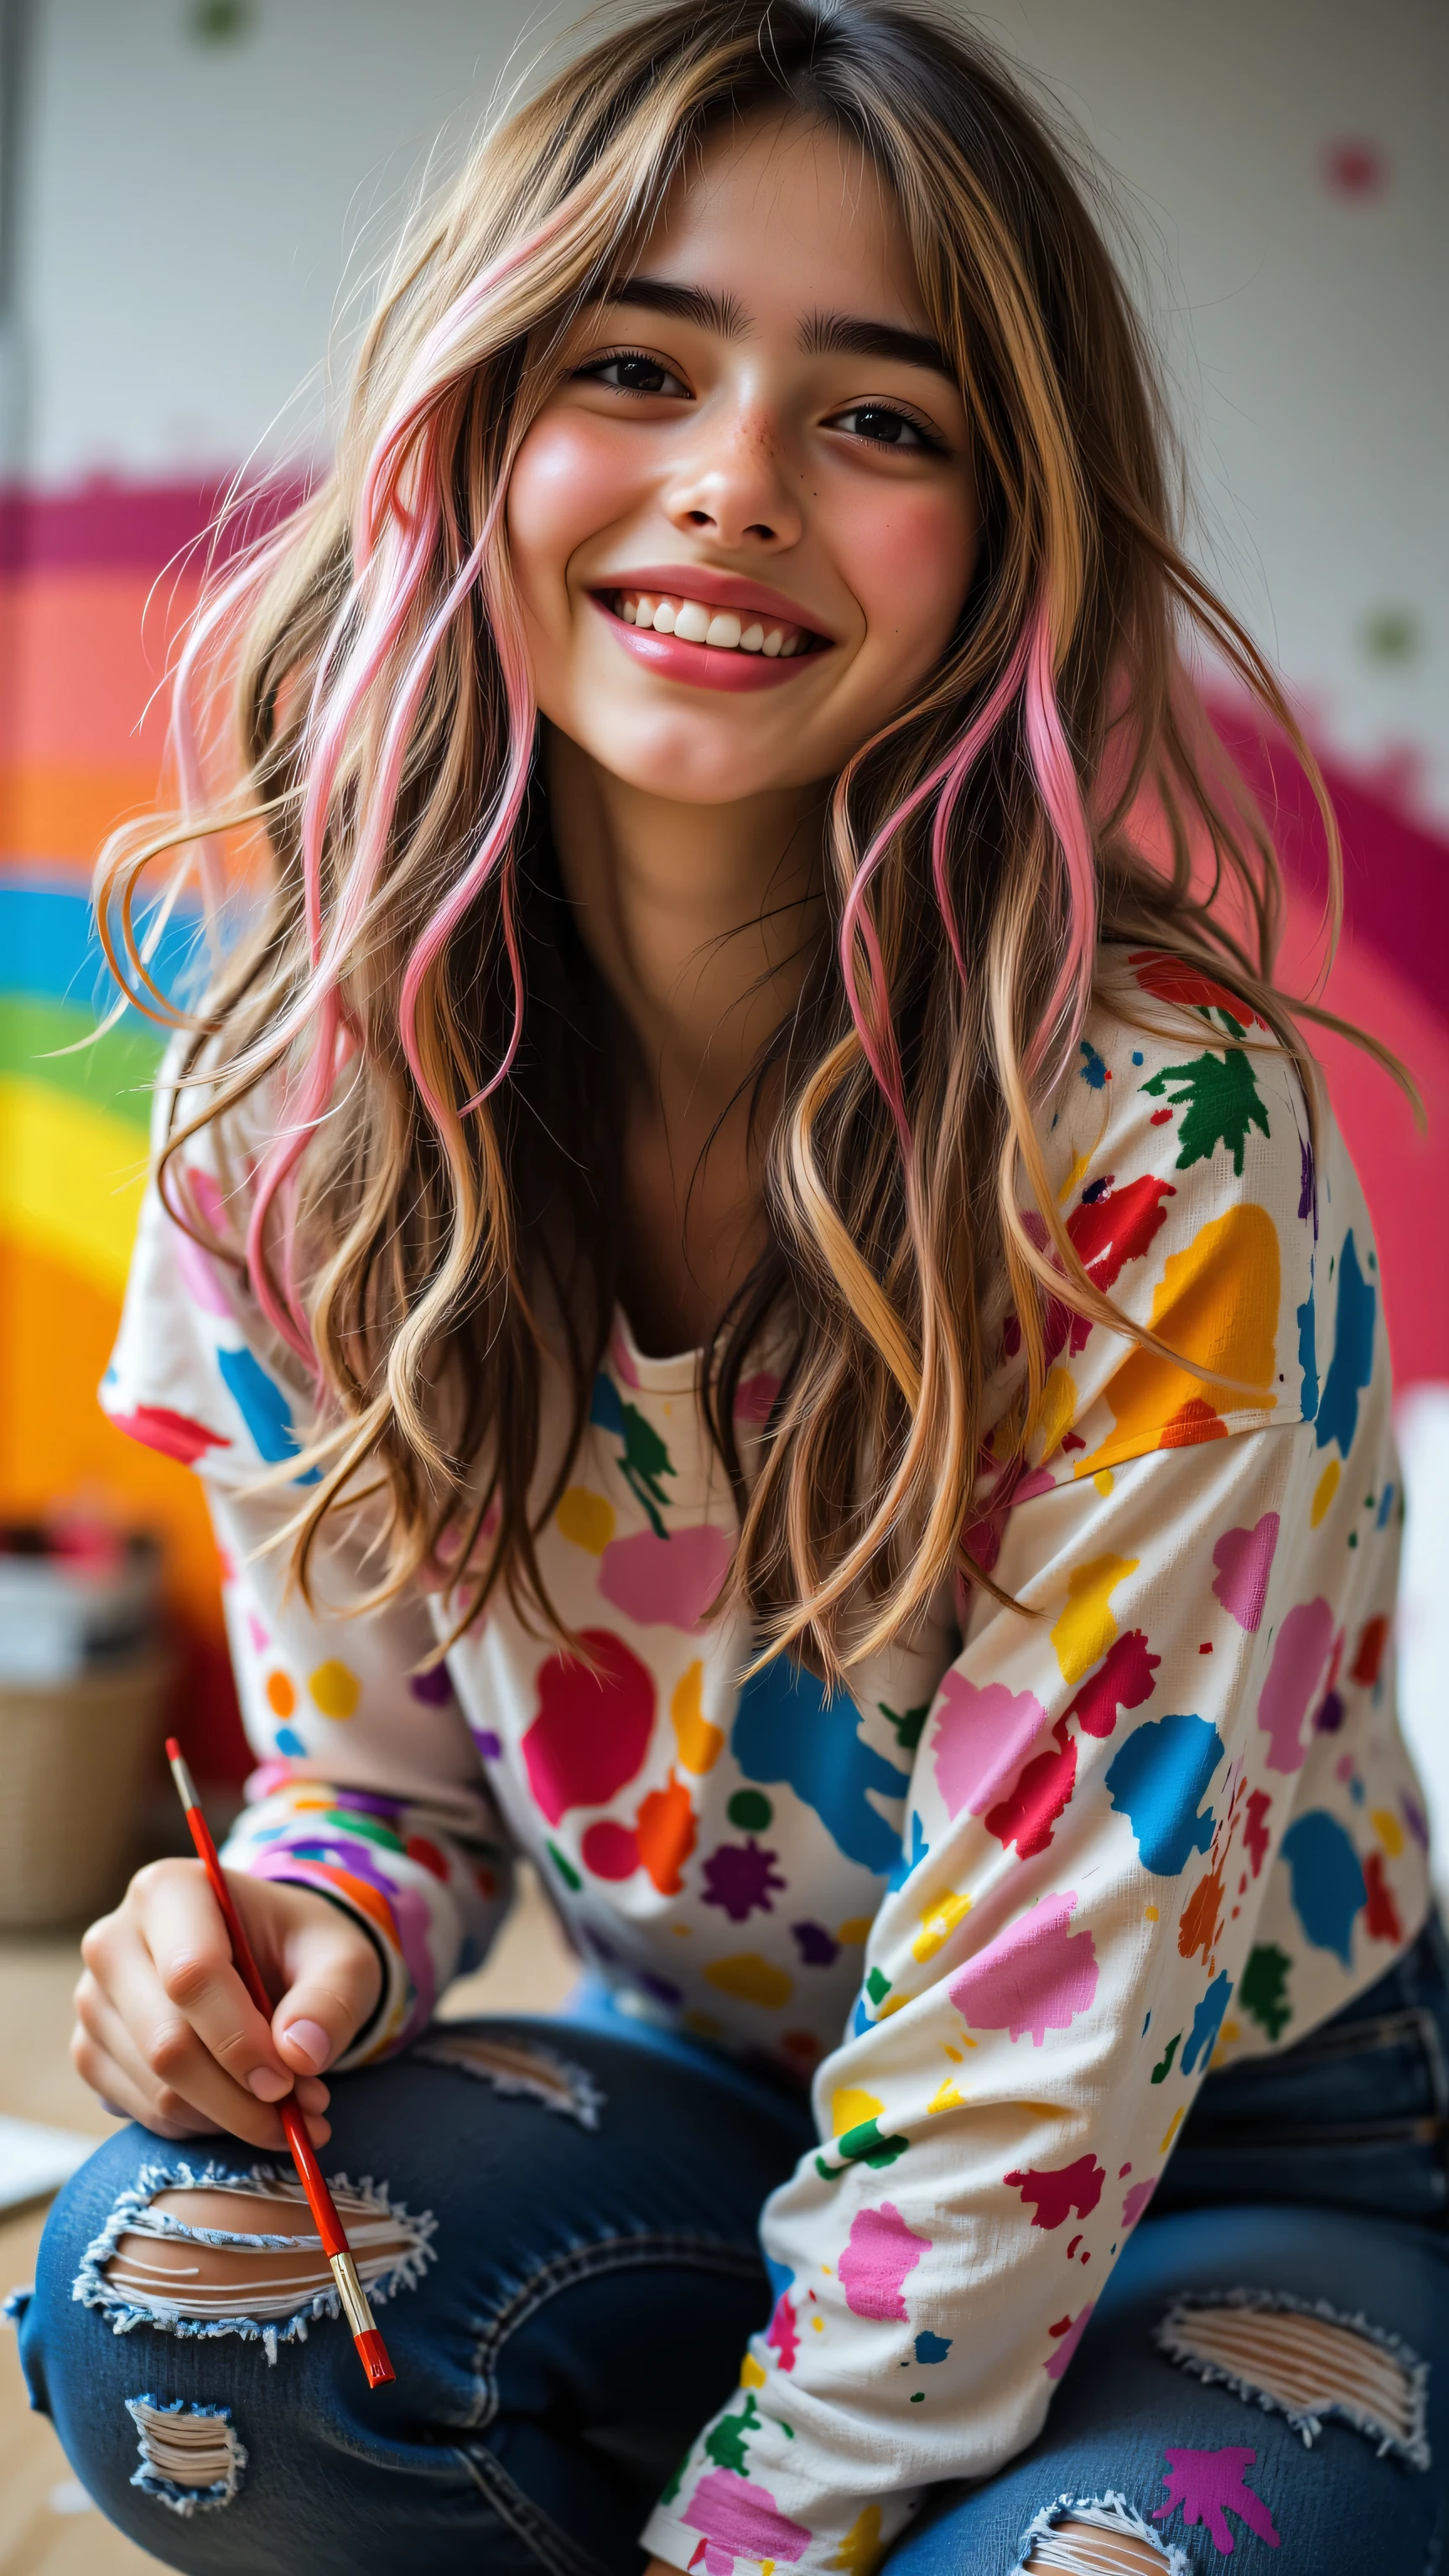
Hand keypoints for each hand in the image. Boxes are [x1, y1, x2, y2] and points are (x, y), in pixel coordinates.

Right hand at [73, 1859, 381, 2148]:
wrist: (266, 1958)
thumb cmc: (302, 1948)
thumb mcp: (343, 1959)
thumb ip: (331, 1999)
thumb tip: (299, 2055)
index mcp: (169, 1891)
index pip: (191, 1975)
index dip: (241, 2040)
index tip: (289, 2080)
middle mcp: (114, 1940)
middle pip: (167, 2042)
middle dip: (241, 2095)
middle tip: (303, 2112)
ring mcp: (93, 1999)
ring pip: (155, 2088)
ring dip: (229, 2117)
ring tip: (287, 2108)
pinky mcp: (91, 2050)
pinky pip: (142, 2112)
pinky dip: (201, 2126)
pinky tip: (242, 2106)